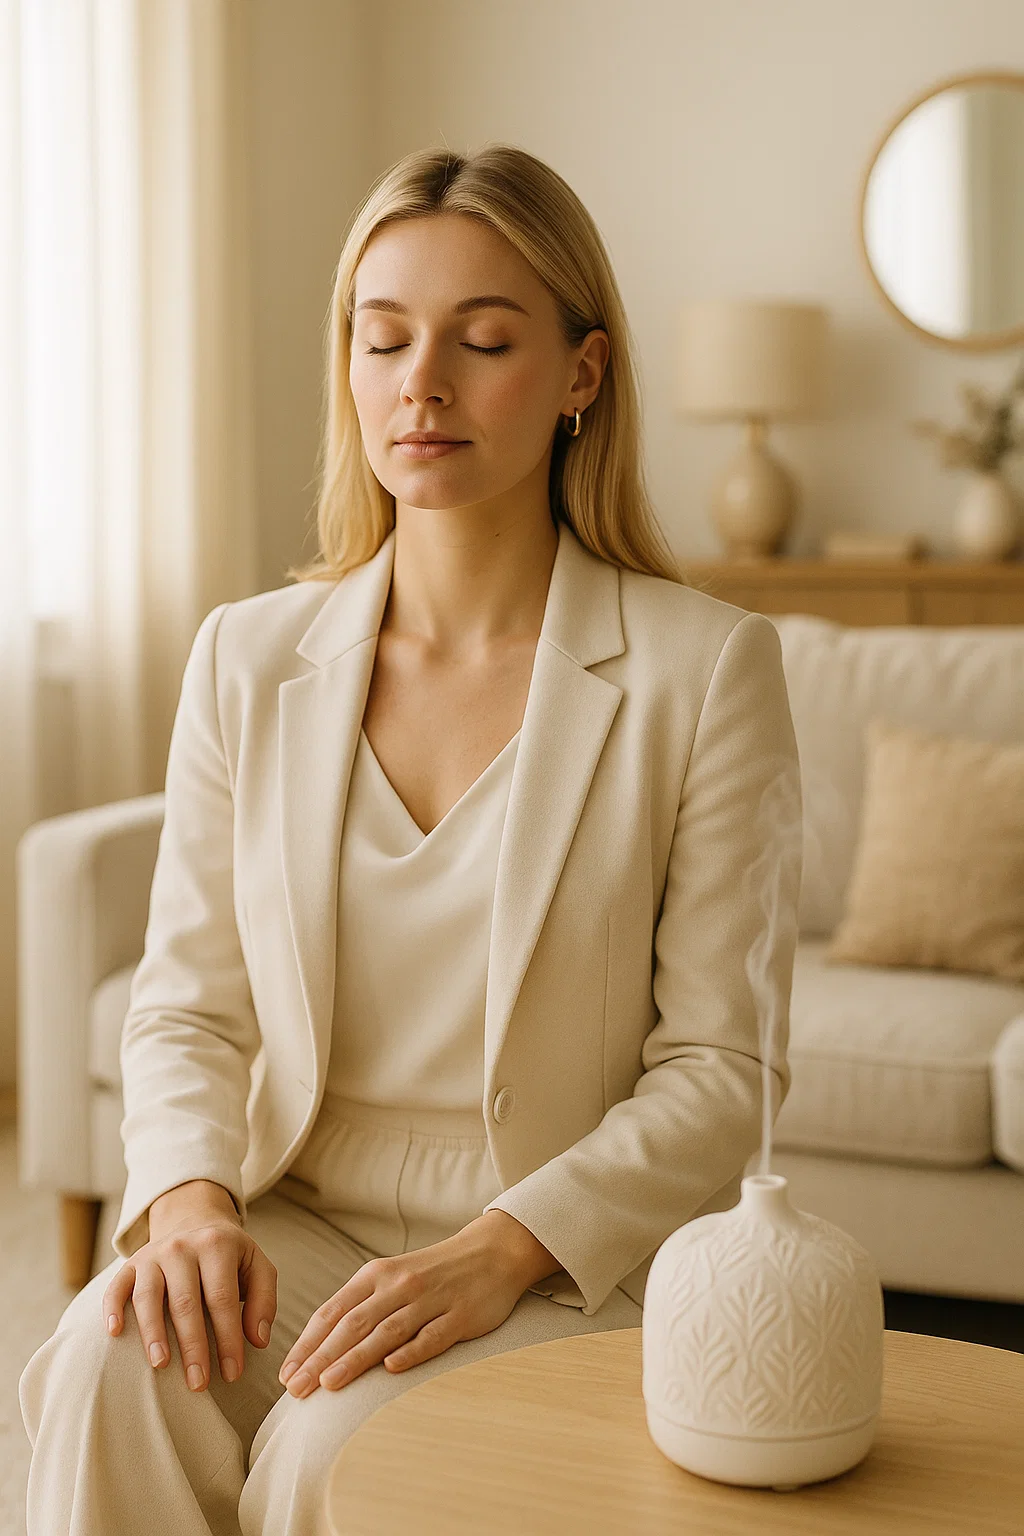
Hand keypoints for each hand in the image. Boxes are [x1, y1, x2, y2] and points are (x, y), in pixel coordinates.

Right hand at [102, 1180, 277, 1392]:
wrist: (194, 1220)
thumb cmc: (229, 1257)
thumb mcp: (257, 1267)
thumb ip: (263, 1301)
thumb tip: (258, 1341)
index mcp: (217, 1246)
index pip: (222, 1299)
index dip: (228, 1338)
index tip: (232, 1374)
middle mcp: (182, 1247)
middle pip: (186, 1302)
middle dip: (193, 1346)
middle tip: (198, 1383)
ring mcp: (153, 1254)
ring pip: (149, 1296)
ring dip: (153, 1333)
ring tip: (161, 1365)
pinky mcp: (131, 1264)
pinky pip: (116, 1286)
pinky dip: (112, 1308)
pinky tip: (114, 1332)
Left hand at [278, 1210, 555, 1396]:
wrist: (492, 1251)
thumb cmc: (434, 1272)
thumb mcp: (393, 1279)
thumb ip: (361, 1306)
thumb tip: (320, 1346)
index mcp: (377, 1275)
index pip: (333, 1312)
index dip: (307, 1344)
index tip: (286, 1375)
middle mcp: (399, 1285)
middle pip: (353, 1324)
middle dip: (320, 1358)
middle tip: (295, 1389)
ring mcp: (430, 1300)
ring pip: (386, 1331)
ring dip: (355, 1358)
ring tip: (329, 1383)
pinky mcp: (460, 1315)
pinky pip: (432, 1336)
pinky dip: (411, 1351)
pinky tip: (391, 1369)